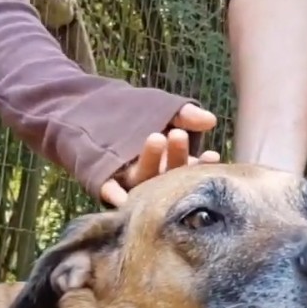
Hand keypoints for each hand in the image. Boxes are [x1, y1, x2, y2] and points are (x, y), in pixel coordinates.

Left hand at [99, 104, 219, 205]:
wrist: (94, 112)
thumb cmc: (138, 116)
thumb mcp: (164, 110)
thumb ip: (185, 115)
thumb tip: (210, 120)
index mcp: (170, 163)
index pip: (190, 168)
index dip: (201, 164)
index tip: (212, 155)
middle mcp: (153, 177)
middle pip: (168, 173)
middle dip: (176, 156)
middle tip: (178, 135)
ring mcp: (130, 182)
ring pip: (143, 179)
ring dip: (151, 163)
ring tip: (156, 137)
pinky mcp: (105, 185)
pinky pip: (110, 191)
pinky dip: (115, 195)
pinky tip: (121, 197)